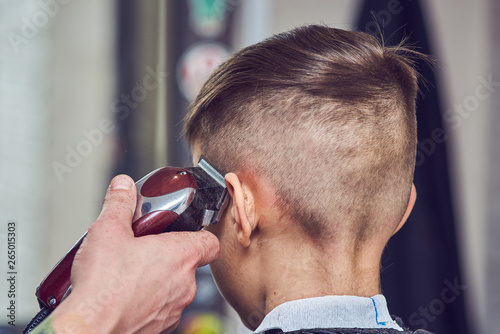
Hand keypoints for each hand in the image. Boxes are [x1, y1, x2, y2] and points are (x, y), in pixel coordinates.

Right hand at [46, 175, 219, 333]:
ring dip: (158, 280)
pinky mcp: (160, 329)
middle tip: (144, 250)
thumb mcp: (108, 231)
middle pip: (189, 264)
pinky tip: (125, 297)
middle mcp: (185, 285)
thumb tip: (123, 186)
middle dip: (168, 256)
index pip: (210, 242)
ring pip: (175, 289)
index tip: (187, 231)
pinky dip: (148, 303)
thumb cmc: (104, 286)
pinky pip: (161, 310)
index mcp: (180, 256)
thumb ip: (119, 204)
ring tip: (129, 275)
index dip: (201, 234)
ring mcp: (174, 310)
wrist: (91, 329)